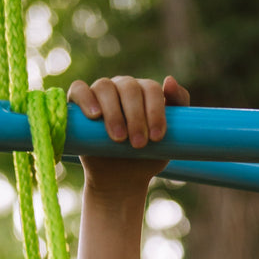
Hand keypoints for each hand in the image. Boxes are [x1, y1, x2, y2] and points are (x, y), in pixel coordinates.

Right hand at [66, 74, 189, 192]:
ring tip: (118, 138)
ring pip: (105, 87)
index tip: (157, 138)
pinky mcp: (78, 105)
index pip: (150, 89)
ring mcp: (100, 93)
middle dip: (136, 116)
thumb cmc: (147, 156)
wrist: (121, 180)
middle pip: (129, 88)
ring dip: (114, 112)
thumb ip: (179, 107)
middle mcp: (121, 87)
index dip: (155, 111)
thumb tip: (169, 79)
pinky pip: (79, 90)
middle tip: (139, 144)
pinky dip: (86, 99)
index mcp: (144, 91)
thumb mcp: (171, 138)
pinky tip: (95, 115)